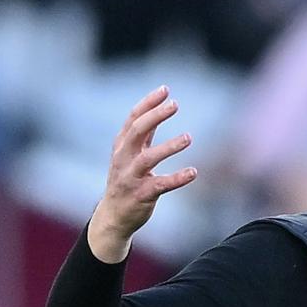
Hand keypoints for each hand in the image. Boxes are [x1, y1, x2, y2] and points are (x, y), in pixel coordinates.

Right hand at [87, 85, 196, 262]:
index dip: (148, 103)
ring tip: (188, 138)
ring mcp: (130, 178)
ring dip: (168, 147)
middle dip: (155, 116)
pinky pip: (160, 185)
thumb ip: (143, 135)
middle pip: (136, 132)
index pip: (133, 119)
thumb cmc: (125, 181)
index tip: (166, 90)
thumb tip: (158, 108)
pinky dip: (176, 178)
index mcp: (122, 146)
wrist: (113, 217)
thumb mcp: (130, 155)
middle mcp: (123, 159)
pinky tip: (193, 172)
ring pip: (148, 158)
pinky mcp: (141, 195)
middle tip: (175, 105)